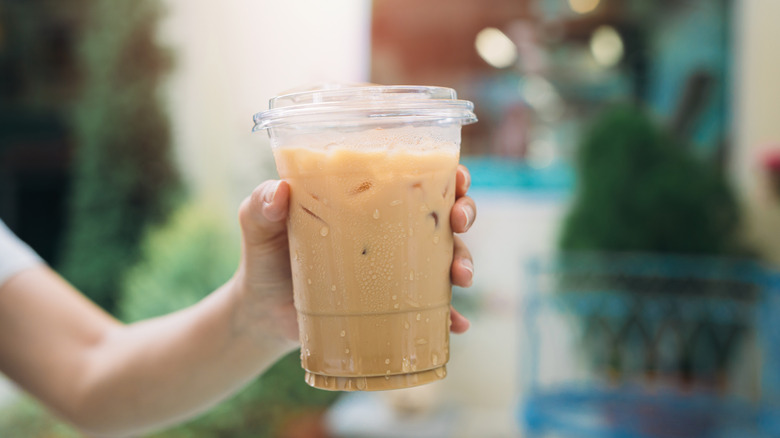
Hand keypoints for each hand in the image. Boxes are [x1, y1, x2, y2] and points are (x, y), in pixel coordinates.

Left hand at [233, 165, 476, 344]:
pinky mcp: (393, 305)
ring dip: (464, 262)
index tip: (458, 179)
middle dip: (465, 212)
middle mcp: (391, 230)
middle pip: (443, 213)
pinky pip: (431, 310)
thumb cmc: (266, 257)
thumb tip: (278, 192)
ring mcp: (396, 268)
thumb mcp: (258, 226)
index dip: (447, 172)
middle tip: (459, 223)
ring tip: (460, 277)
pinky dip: (450, 316)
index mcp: (368, 200)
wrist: (263, 313)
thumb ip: (260, 206)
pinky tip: (456, 323)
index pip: (416, 176)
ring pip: (446, 258)